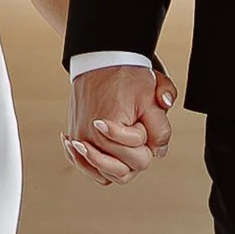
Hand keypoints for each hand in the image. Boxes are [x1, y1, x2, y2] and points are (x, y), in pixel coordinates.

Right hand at [63, 63, 175, 183]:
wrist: (100, 58)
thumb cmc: (124, 75)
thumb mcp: (151, 99)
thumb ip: (160, 130)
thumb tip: (159, 151)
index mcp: (108, 132)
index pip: (140, 160)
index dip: (147, 141)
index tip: (141, 121)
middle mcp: (88, 140)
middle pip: (123, 172)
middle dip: (134, 155)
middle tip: (136, 133)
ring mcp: (78, 140)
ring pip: (104, 175)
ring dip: (118, 165)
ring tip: (125, 147)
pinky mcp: (73, 137)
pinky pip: (86, 166)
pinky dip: (97, 165)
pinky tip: (106, 153)